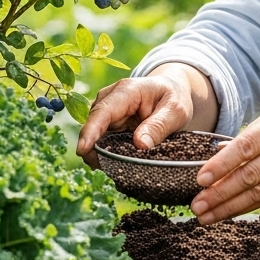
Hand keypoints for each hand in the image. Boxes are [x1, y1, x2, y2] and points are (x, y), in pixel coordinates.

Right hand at [76, 63, 216, 167]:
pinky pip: (101, 140)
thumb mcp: (175, 110)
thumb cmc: (174, 98)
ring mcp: (107, 111)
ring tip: (112, 168)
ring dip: (99, 152)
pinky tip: (112, 164)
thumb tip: (140, 145)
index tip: (83, 149)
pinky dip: (105, 152)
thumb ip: (159, 126)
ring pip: (95, 135)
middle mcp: (110, 98)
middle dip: (92, 148)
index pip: (103, 111)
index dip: (91, 131)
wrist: (172, 91)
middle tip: (103, 168)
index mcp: (127, 91)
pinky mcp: (108, 123)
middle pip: (94, 125)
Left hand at [190, 91, 259, 223]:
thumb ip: (254, 130)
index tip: (200, 179)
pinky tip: (232, 211)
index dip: (222, 165)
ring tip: (207, 216)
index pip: (247, 147)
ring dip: (230, 207)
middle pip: (251, 176)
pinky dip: (251, 206)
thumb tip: (219, 151)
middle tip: (196, 206)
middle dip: (220, 194)